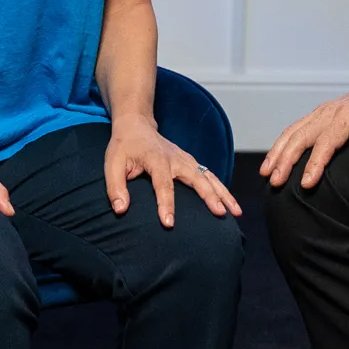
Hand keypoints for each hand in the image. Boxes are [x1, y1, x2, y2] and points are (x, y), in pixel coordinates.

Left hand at [104, 115, 241, 227]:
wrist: (137, 126)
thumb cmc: (124, 146)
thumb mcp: (112, 164)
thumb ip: (115, 187)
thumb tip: (121, 210)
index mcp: (157, 159)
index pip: (163, 184)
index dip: (166, 204)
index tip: (169, 223)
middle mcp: (176, 159)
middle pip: (197, 178)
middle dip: (210, 196)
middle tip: (220, 214)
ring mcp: (187, 160)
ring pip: (210, 177)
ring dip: (224, 194)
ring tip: (235, 212)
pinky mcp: (192, 163)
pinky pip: (210, 176)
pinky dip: (222, 189)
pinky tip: (230, 204)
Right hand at [261, 71, 348, 190]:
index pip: (328, 141)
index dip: (315, 163)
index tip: (306, 184)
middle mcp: (330, 111)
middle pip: (302, 136)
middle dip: (286, 160)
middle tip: (276, 183)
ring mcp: (321, 111)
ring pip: (293, 131)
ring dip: (277, 152)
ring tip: (266, 174)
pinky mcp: (318, 113)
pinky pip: (295, 127)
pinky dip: (281, 143)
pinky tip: (273, 159)